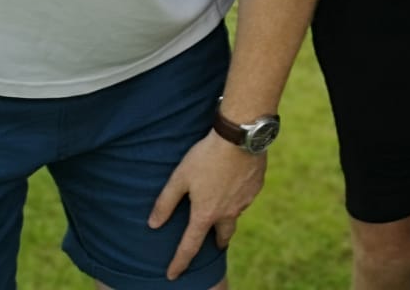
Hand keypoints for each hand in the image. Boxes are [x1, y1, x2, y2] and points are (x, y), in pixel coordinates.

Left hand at [148, 131, 267, 279]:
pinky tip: (234, 181)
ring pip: (235, 214)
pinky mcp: (256, 186)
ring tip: (222, 202)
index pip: (190, 246)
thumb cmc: (206, 156)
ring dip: (228, 214)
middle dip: (217, 243)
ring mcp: (245, 201)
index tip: (173, 274)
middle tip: (214, 243)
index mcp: (206, 213)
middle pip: (223, 236)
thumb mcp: (179, 177)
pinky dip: (238, 196)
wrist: (241, 136)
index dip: (180, 262)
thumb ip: (165, 202)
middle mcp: (228, 213)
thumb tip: (153, 224)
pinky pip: (246, 197)